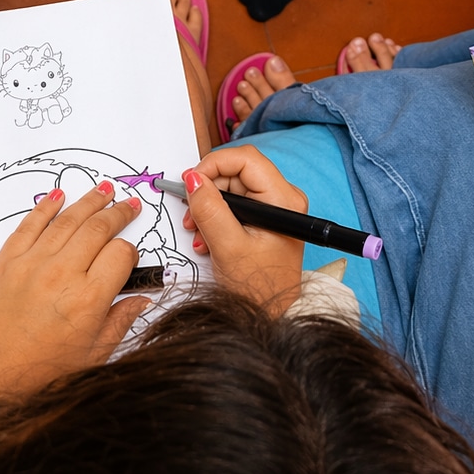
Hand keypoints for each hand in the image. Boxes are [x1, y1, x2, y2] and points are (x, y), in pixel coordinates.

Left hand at [0, 182, 148, 401]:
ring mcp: (32, 263)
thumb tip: (141, 298)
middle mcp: (62, 274)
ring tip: (104, 190)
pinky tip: (58, 195)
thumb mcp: (93, 356)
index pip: (122, 254)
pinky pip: (29, 224)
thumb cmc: (40, 372)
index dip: (130, 253)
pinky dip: (45, 207)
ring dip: (89, 201)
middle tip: (129, 205)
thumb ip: (120, 322)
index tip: (127, 259)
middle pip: (98, 228)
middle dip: (118, 213)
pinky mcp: (6, 261)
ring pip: (67, 220)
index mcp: (88, 300)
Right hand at [180, 145, 305, 312]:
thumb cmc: (259, 287)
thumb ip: (209, 210)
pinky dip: (214, 218)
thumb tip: (193, 180)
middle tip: (191, 214)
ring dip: (208, 207)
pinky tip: (208, 238)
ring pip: (230, 189)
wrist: (270, 314)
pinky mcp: (263, 218)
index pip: (245, 159)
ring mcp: (273, 208)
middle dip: (208, 191)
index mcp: (283, 200)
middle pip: (235, 173)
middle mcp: (282, 198)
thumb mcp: (227, 246)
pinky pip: (232, 205)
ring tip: (199, 232)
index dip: (213, 165)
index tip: (190, 181)